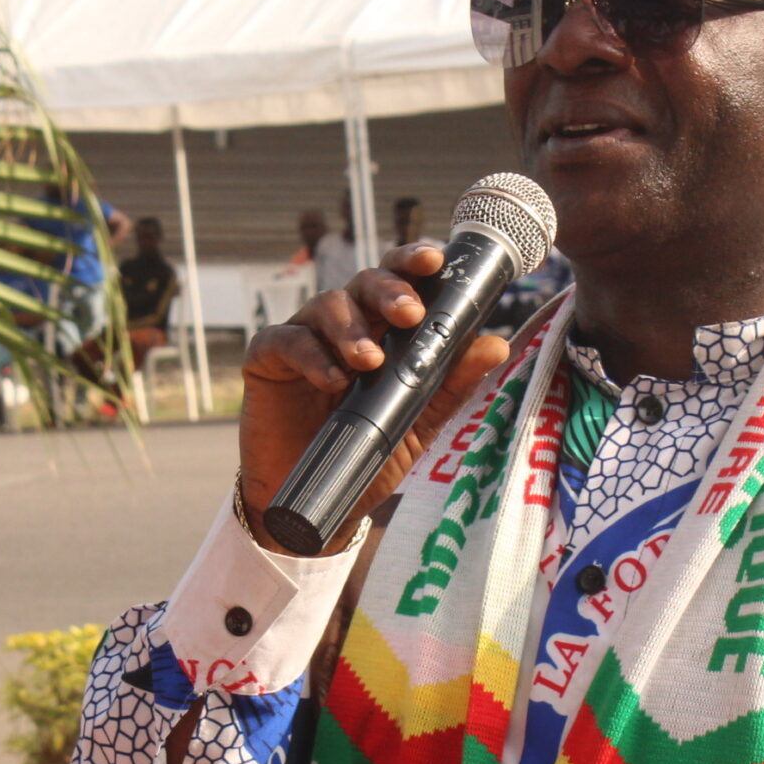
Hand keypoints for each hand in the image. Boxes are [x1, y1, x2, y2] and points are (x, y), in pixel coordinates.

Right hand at [238, 245, 508, 556]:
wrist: (318, 503)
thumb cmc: (367, 455)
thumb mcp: (416, 422)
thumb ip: (450, 383)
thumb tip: (496, 344)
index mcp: (382, 330)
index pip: (400, 282)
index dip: (414, 263)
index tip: (435, 260)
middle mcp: (345, 325)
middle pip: (366, 282)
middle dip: (389, 289)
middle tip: (409, 313)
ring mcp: (305, 338)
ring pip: (327, 305)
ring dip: (351, 330)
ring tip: (369, 363)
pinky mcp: (268, 359)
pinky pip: (287, 340)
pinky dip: (311, 355)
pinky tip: (332, 380)